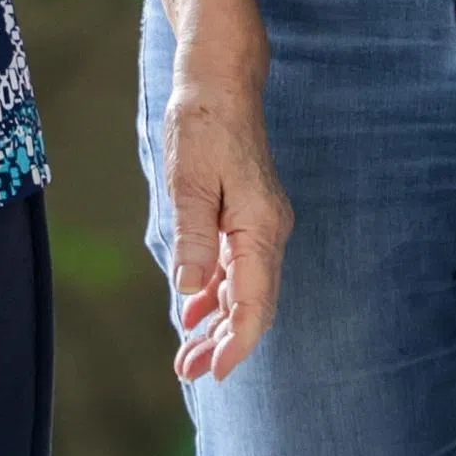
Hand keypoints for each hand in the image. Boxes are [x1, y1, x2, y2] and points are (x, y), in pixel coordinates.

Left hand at [151, 55, 290, 382]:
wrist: (220, 82)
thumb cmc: (203, 124)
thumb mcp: (188, 181)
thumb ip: (193, 237)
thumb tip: (190, 290)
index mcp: (259, 227)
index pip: (254, 302)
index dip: (236, 343)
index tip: (214, 373)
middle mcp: (268, 231)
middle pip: (254, 303)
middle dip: (225, 343)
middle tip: (189, 373)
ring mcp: (260, 225)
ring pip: (245, 289)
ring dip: (219, 324)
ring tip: (188, 355)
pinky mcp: (247, 217)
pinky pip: (237, 269)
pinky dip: (216, 295)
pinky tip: (194, 313)